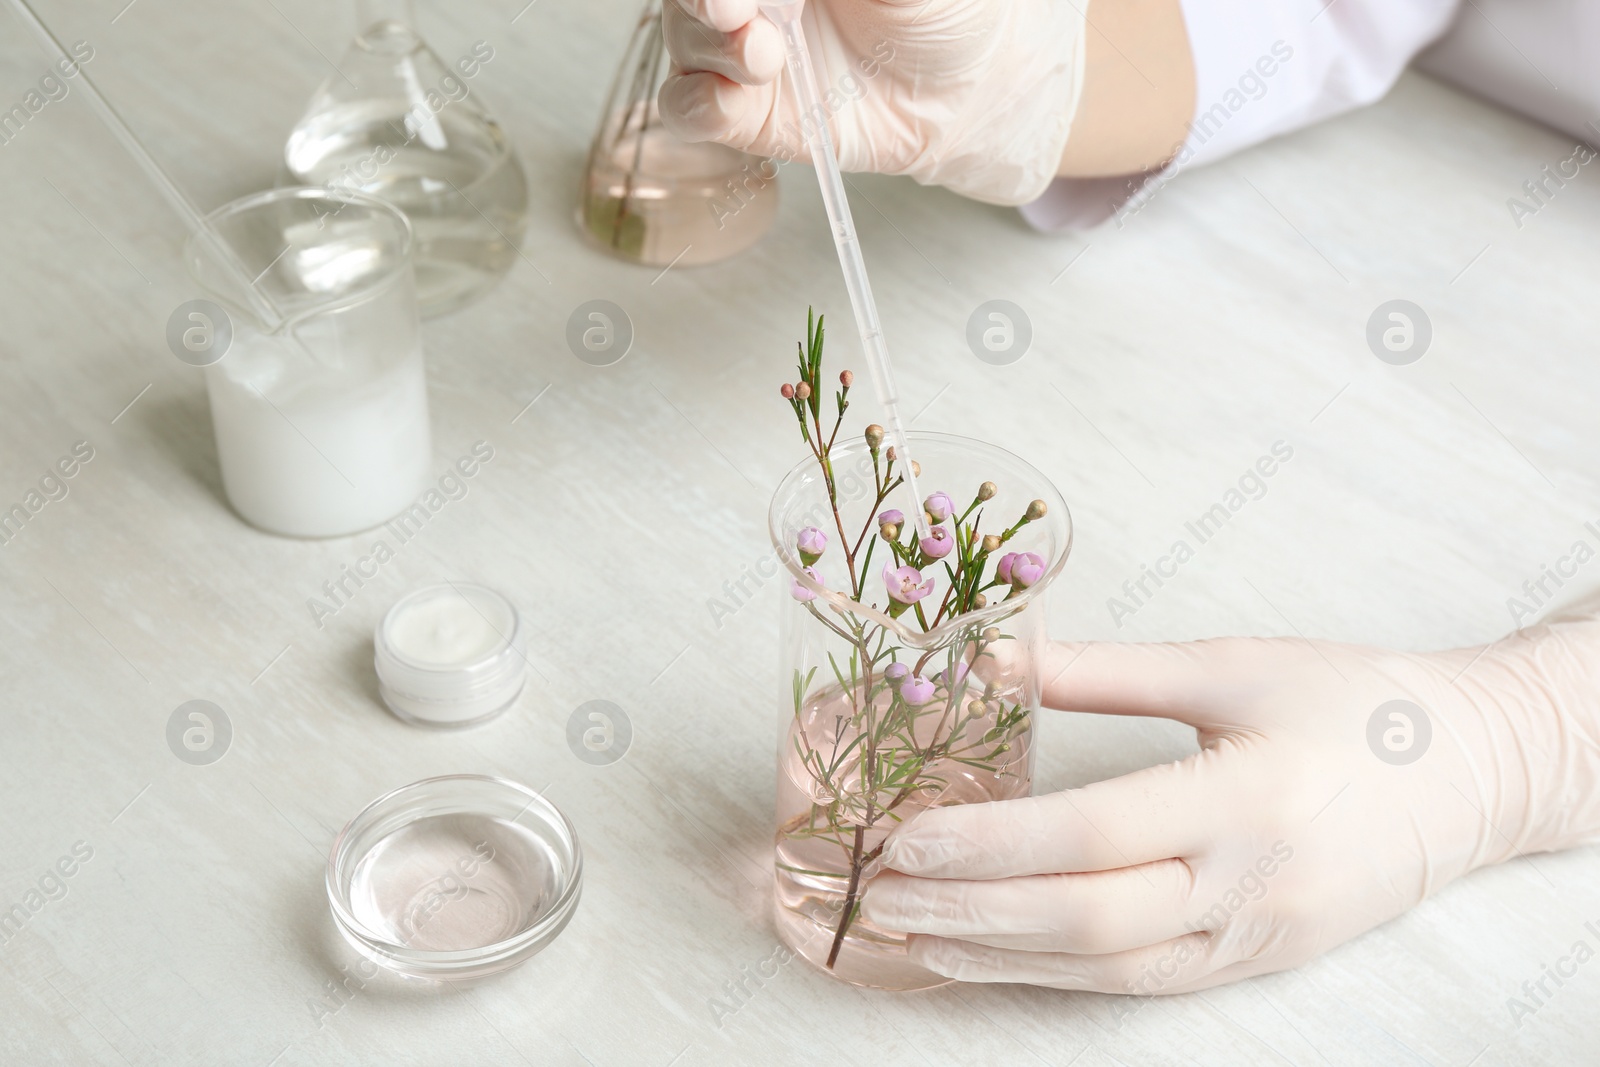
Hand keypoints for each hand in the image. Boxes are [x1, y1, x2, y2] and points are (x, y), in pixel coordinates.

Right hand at [657, 0, 1087, 204]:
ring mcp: (737, 47)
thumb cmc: (941, 13)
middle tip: (734, 8)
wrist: (962, 94)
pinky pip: (686, 105)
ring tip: (765, 55)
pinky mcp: (739, 113)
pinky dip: (697, 101)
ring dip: (709, 41)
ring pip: (682, 32)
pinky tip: (732, 98)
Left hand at [860, 609, 1599, 992]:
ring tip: (906, 930)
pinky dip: (1053, 975)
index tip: (904, 834)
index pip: (1090, 836)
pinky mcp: (1254, 963)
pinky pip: (1139, 983)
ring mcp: (1253, 939)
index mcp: (1245, 797)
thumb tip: (993, 658)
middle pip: (1084, 918)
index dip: (989, 843)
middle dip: (970, 909)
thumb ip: (1106, 670)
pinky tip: (988, 957)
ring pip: (1103, 968)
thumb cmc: (1354, 704)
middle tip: (877, 889)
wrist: (1472, 775)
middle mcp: (1247, 886)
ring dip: (996, 954)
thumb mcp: (1231, 664)